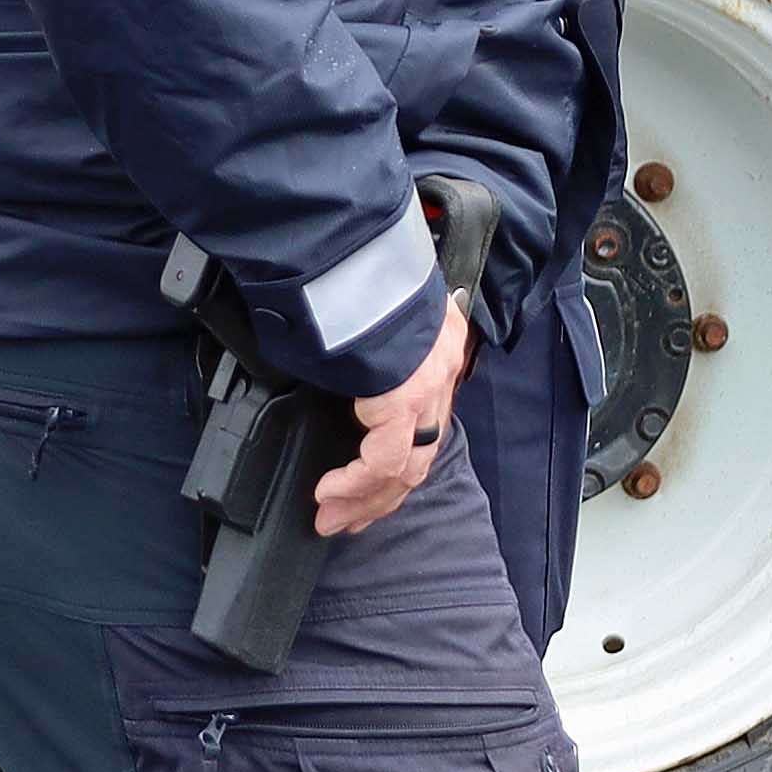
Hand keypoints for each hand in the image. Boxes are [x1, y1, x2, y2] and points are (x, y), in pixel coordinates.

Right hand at [307, 298, 473, 538]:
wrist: (353, 251)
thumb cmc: (352, 276)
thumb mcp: (366, 314)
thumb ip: (363, 349)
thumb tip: (339, 376)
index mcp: (437, 347)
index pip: (427, 422)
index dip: (400, 462)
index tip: (370, 487)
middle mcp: (441, 369)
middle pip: (421, 454)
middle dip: (379, 495)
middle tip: (343, 519)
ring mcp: (429, 385)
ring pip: (406, 465)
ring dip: (364, 497)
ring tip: (330, 517)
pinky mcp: (406, 396)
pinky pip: (384, 458)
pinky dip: (355, 481)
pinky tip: (330, 492)